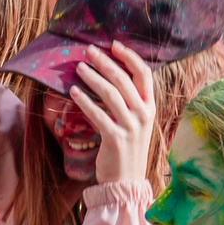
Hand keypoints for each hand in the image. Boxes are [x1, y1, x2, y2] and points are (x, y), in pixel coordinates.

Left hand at [70, 44, 155, 187]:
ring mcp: (131, 126)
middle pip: (124, 80)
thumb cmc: (126, 149)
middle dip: (105, 62)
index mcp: (150, 106)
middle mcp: (144, 113)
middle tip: (89, 50)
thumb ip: (127, 102)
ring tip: (78, 67)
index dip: (130, 57)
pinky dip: (84, 101)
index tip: (114, 44)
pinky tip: (73, 91)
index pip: (144, 74)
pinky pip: (98, 114)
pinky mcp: (115, 138)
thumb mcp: (134, 122)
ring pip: (111, 94)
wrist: (125, 180)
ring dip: (92, 78)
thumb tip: (109, 77)